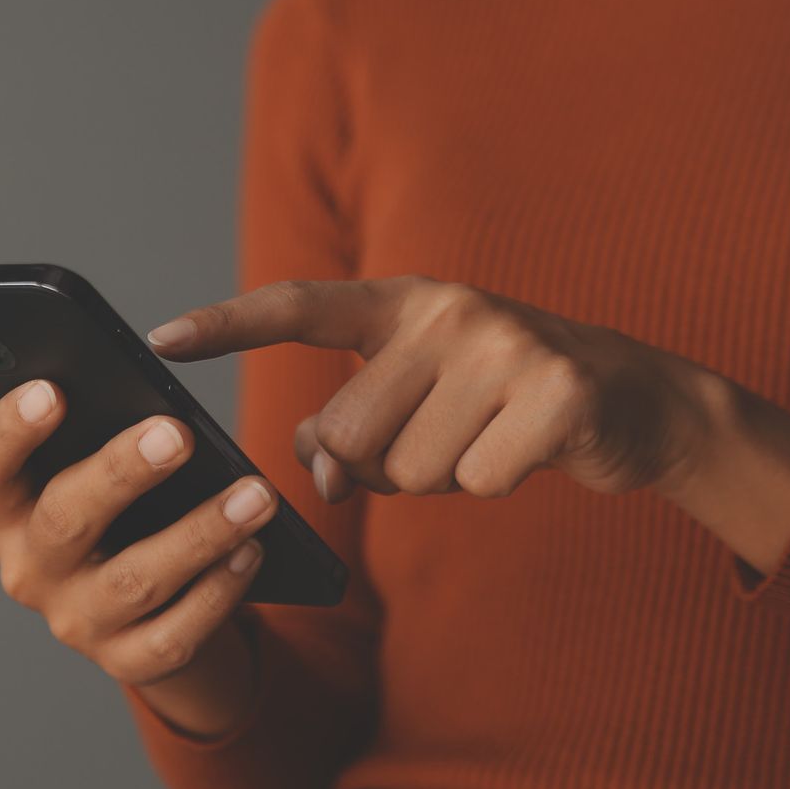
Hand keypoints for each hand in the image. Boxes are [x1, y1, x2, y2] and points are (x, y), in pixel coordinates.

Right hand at [0, 379, 278, 685]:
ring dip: (199, 533)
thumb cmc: (113, 510)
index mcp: (4, 509)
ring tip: (253, 495)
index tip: (52, 391)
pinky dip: (218, 591)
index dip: (10, 431)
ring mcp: (75, 621)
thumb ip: (90, 429)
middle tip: (177, 434)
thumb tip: (125, 378)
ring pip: (133, 580)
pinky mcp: (125, 660)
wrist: (142, 608)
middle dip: (121, 473)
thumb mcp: (83, 470)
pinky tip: (251, 551)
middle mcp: (28, 569)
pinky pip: (173, 633)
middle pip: (63, 519)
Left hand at [147, 275, 719, 504]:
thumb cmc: (499, 402)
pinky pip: (475, 481)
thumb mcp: (419, 395)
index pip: (298, 307)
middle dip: (381, 466)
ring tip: (485, 436)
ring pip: (408, 468)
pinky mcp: (554, 392)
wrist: (632, 400)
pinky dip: (493, 486)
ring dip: (440, 478)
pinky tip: (526, 450)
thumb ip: (348, 426)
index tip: (157, 340)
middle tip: (439, 438)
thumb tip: (316, 473)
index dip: (226, 326)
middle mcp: (447, 309)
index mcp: (402, 302)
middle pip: (350, 434)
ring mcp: (504, 345)